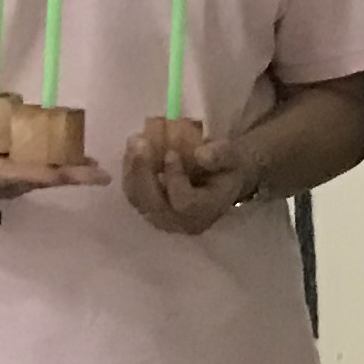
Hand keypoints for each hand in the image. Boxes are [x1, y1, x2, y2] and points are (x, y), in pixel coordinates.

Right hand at [0, 128, 104, 210]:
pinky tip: (76, 156)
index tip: (68, 175)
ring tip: (97, 166)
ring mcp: (2, 180)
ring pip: (41, 175)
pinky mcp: (3, 172)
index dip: (43, 175)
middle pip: (39, 180)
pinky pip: (35, 168)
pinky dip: (56, 163)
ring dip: (68, 171)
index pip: (16, 176)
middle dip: (68, 177)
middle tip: (100, 174)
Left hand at [121, 124, 258, 235]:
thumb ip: (222, 155)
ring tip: (135, 141)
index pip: (185, 202)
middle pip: (154, 204)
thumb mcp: (234, 157)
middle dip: (143, 171)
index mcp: (208, 211)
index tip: (171, 153)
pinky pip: (133, 195)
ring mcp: (165, 220)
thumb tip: (201, 154)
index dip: (175, 178)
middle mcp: (184, 222)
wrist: (222, 183)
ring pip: (138, 199)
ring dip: (132, 169)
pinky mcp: (151, 212)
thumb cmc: (229, 169)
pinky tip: (133, 150)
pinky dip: (129, 172)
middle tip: (140, 141)